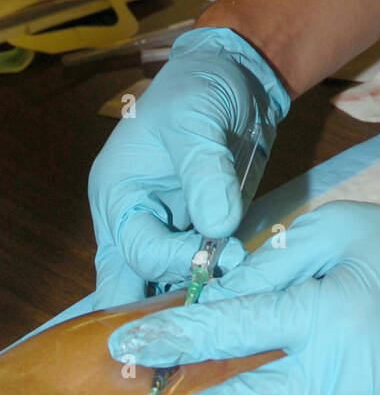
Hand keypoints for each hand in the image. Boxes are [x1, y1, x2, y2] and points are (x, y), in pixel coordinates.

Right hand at [88, 27, 289, 307]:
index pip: (135, 250)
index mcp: (117, 194)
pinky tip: (246, 294)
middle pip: (133, 286)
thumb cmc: (201, 87)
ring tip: (236, 306)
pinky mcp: (199, 233)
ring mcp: (167, 229)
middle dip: (168, 306)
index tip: (219, 257)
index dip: (175, 260)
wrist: (238, 77)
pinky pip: (200, 272)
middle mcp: (134, 220)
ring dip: (198, 297)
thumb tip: (216, 226)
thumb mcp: (197, 118)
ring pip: (165, 287)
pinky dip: (218, 284)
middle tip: (212, 318)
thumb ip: (203, 170)